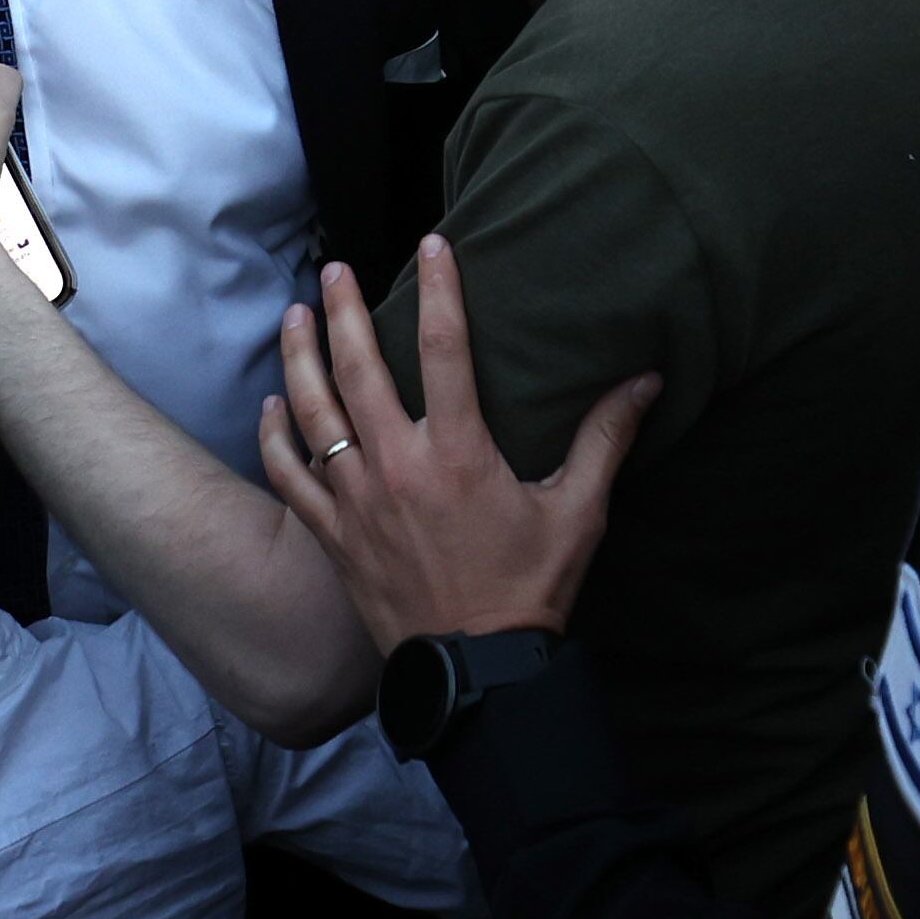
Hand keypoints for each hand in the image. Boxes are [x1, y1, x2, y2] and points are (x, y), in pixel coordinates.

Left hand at [255, 241, 655, 653]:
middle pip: (358, 366)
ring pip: (313, 411)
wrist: (477, 674)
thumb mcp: (578, 513)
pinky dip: (276, 435)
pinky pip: (290, 475)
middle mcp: (397, 466)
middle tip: (336, 269)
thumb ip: (605, 440)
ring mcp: (355, 501)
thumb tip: (646, 380)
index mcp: (459, 454)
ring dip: (300, 356)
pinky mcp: (332, 535)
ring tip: (295, 316)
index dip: (439, 289)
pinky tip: (273, 404)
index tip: (433, 245)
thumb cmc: (530, 591)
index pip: (445, 348)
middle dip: (344, 309)